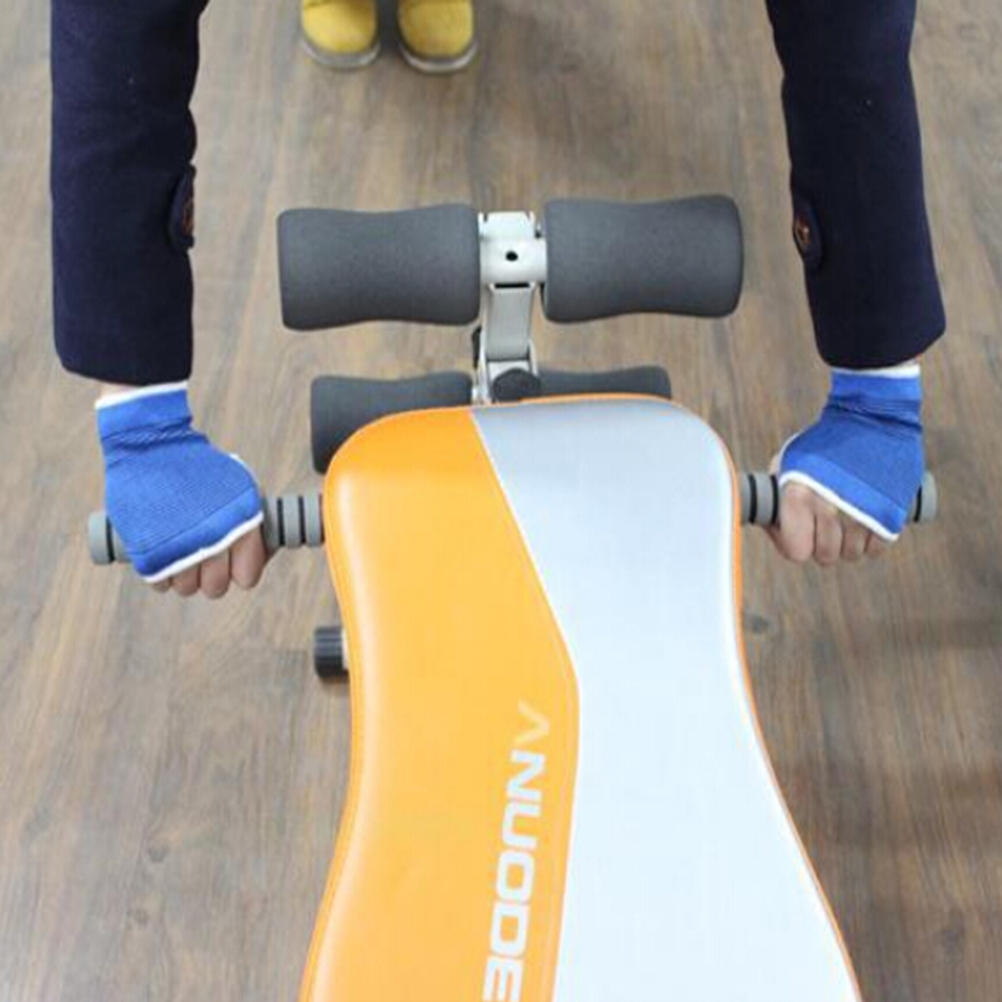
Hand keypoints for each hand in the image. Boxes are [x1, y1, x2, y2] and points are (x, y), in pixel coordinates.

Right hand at [98, 381, 268, 597]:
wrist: (151, 447)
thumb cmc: (200, 466)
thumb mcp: (239, 487)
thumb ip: (251, 520)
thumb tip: (264, 552)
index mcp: (239, 528)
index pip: (247, 577)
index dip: (241, 570)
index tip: (233, 560)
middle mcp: (211, 544)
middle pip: (216, 588)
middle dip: (212, 575)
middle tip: (205, 557)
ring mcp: (177, 552)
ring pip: (187, 588)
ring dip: (185, 575)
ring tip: (182, 552)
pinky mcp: (146, 554)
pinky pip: (159, 584)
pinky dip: (160, 573)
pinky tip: (163, 554)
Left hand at [766, 362, 923, 566]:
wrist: (874, 415)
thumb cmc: (827, 439)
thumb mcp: (790, 460)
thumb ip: (779, 492)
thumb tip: (769, 519)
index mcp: (800, 497)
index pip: (796, 551)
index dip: (794, 544)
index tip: (798, 531)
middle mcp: (831, 508)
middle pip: (825, 556)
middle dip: (823, 543)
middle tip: (825, 523)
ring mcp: (864, 513)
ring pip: (852, 555)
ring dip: (848, 543)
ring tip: (846, 519)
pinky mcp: (893, 513)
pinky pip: (877, 548)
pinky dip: (872, 540)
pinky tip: (865, 522)